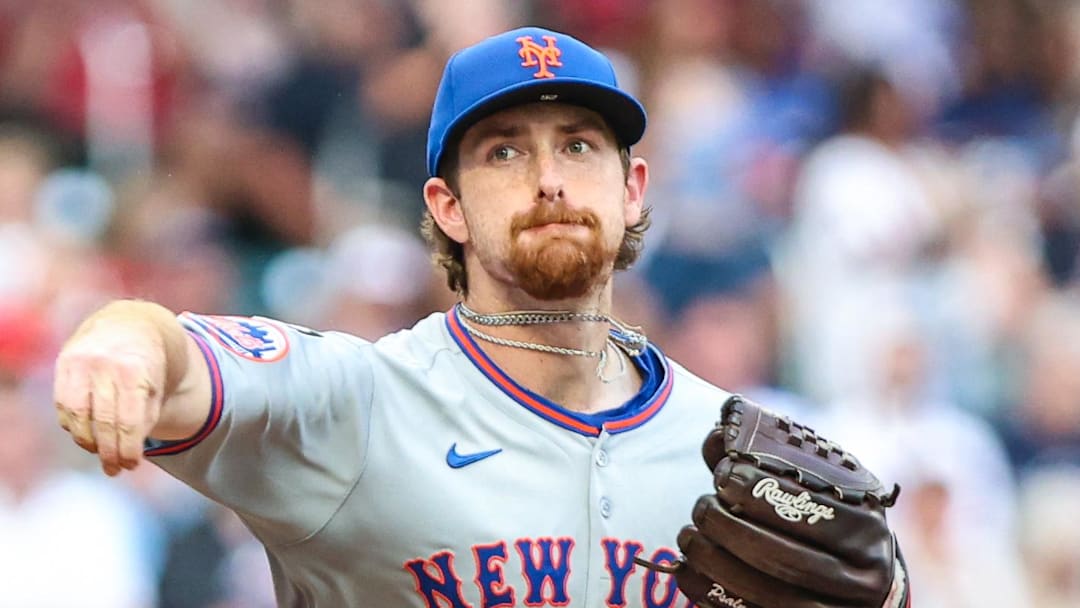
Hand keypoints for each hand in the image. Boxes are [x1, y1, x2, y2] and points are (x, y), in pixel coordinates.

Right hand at [54, 319, 165, 475]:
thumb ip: (145, 418)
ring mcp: (81, 363)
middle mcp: (105, 365)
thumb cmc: (147, 366)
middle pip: (102, 421)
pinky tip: (85, 436)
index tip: (131, 465)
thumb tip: (128, 454)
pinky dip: (73, 426)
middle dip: (109, 451)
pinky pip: (63, 405)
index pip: (128, 421)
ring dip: (88, 442)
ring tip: (100, 454)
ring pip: (78, 416)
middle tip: (114, 469)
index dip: (128, 448)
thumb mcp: (157, 388)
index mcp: (134, 371)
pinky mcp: (64, 364)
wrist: (129, 326)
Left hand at [637, 395, 908, 607]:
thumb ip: (766, 459)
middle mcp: (865, 577)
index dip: (762, 492)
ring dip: (716, 563)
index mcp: (870, 527)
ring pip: (769, 594)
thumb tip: (719, 433)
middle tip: (701, 506)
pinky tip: (687, 571)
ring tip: (688, 535)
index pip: (812, 510)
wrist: (859, 579)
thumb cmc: (825, 519)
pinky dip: (712, 594)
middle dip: (732, 529)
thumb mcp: (813, 485)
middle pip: (787, 558)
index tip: (723, 475)